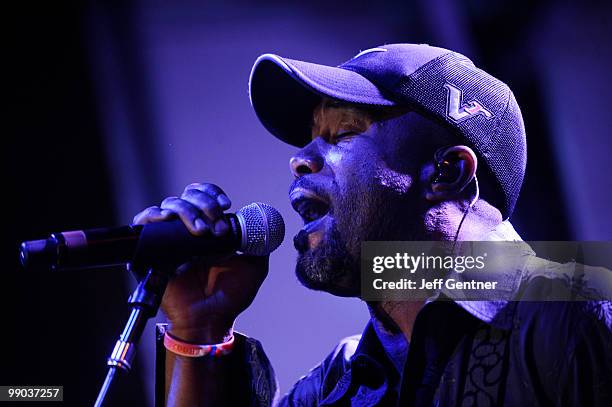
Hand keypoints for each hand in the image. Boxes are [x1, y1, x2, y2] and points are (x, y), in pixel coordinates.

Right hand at [133, 183, 268, 342]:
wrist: (209, 320)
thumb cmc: (230, 296)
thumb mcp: (254, 265)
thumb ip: (259, 243)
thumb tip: (265, 221)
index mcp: (209, 230)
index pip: (204, 197)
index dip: (213, 194)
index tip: (225, 204)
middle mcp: (187, 231)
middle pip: (187, 196)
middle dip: (204, 204)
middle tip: (217, 226)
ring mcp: (169, 239)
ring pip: (169, 205)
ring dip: (187, 211)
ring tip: (201, 232)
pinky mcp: (150, 251)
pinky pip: (142, 223)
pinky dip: (153, 215)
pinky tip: (167, 220)